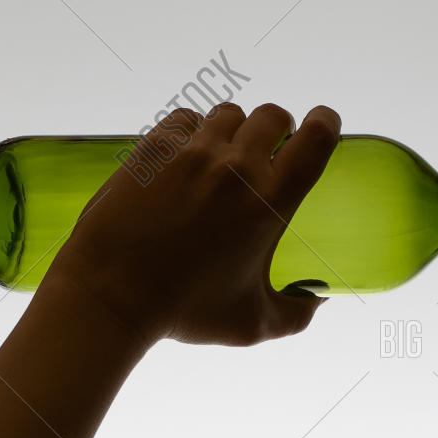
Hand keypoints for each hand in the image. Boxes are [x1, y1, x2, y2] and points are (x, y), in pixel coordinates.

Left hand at [50, 101, 340, 346]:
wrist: (112, 294)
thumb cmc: (184, 312)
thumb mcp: (252, 324)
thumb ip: (294, 314)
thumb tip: (317, 303)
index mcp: (270, 202)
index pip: (315, 139)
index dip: (325, 123)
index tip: (322, 125)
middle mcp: (236, 168)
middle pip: (273, 116)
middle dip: (277, 130)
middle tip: (267, 153)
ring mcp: (193, 152)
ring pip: (229, 114)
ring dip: (234, 130)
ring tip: (222, 159)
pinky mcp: (155, 148)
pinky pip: (186, 119)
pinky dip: (192, 132)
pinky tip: (185, 158)